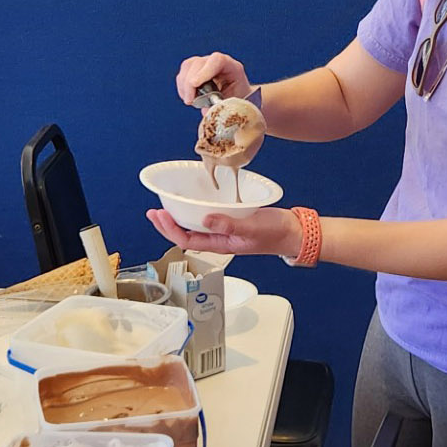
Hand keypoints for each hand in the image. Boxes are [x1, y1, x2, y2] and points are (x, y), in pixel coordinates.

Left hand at [147, 207, 301, 257]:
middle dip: (167, 225)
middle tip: (153, 211)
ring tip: (164, 207)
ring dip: (178, 218)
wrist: (293, 232)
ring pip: (194, 226)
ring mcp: (224, 230)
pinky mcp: (230, 220)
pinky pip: (207, 217)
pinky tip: (190, 202)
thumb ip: (230, 226)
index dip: (171, 230)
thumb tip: (205, 220)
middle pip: (186, 234)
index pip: (188, 240)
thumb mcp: (253, 229)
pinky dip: (194, 210)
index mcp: (221, 244)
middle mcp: (219, 238)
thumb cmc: (276, 234)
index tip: (160, 216)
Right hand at [176, 53, 252, 105]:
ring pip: (188, 66)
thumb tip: (206, 111)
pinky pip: (183, 74)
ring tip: (190, 101)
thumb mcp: (234, 104)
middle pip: (198, 63)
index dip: (204, 71)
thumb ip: (221, 106)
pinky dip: (182, 87)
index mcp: (232, 67)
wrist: (237, 97)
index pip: (217, 61)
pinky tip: (188, 97)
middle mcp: (217, 62)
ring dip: (184, 85)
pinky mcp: (194, 69)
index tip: (195, 84)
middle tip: (190, 101)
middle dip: (190, 83)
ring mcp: (205, 63)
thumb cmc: (238, 100)